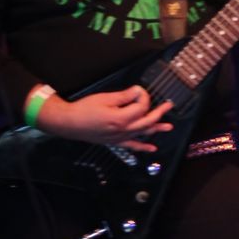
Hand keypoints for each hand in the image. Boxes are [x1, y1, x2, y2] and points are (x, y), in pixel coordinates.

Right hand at [30, 85, 172, 151]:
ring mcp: (120, 137)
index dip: (142, 96)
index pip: (141, 106)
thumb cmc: (84, 110)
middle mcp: (123, 130)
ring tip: (168, 127)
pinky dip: (143, 148)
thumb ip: (124, 96)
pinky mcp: (115, 141)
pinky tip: (151, 149)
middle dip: (159, 113)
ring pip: (142, 134)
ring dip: (156, 130)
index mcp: (121, 118)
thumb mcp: (105, 98)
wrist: (70, 123)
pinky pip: (132, 146)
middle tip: (168, 106)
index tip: (138, 90)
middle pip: (147, 121)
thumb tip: (138, 91)